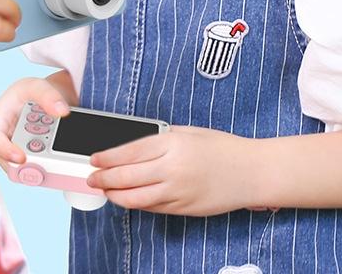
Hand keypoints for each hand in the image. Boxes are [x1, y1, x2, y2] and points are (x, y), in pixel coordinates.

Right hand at [0, 76, 71, 166]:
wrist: (49, 101)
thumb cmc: (34, 93)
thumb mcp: (37, 87)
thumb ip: (48, 95)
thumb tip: (61, 111)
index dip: (4, 151)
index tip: (21, 158)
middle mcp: (6, 140)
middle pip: (11, 160)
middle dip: (29, 163)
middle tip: (47, 160)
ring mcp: (19, 151)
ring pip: (27, 167)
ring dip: (42, 166)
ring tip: (58, 154)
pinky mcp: (32, 160)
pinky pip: (40, 168)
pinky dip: (51, 165)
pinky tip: (63, 157)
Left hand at [87, 125, 261, 215]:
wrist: (250, 172)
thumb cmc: (220, 147)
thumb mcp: (187, 132)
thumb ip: (159, 140)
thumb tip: (132, 149)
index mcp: (172, 144)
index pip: (129, 152)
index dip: (107, 158)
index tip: (94, 159)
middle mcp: (172, 169)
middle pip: (127, 177)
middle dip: (104, 179)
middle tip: (91, 178)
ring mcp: (178, 192)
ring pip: (136, 199)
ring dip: (115, 196)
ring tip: (104, 191)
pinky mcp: (184, 209)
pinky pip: (153, 208)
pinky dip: (136, 204)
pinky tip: (127, 199)